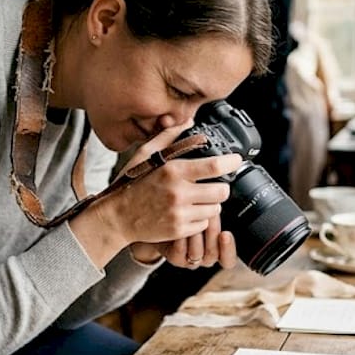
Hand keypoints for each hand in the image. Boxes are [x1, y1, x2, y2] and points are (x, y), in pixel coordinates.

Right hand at [70, 125, 240, 266]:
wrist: (117, 217)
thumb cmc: (131, 184)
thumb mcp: (145, 155)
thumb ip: (169, 137)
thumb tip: (188, 123)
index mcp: (173, 171)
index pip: (214, 166)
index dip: (231, 162)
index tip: (236, 160)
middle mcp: (178, 193)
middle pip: (222, 191)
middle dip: (221, 188)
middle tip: (213, 185)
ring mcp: (179, 214)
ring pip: (215, 210)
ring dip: (210, 205)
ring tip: (196, 200)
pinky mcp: (179, 230)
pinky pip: (203, 225)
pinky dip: (199, 220)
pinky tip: (186, 213)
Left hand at [161, 215, 238, 269]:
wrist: (164, 221)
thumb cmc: (190, 215)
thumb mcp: (208, 212)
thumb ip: (216, 211)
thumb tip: (223, 196)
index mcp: (219, 250)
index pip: (228, 260)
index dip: (228, 248)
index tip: (225, 234)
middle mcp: (206, 257)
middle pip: (213, 254)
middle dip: (211, 232)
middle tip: (210, 214)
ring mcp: (190, 260)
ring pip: (197, 253)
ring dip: (195, 233)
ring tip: (193, 216)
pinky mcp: (175, 258)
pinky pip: (180, 252)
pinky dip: (180, 237)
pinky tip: (178, 224)